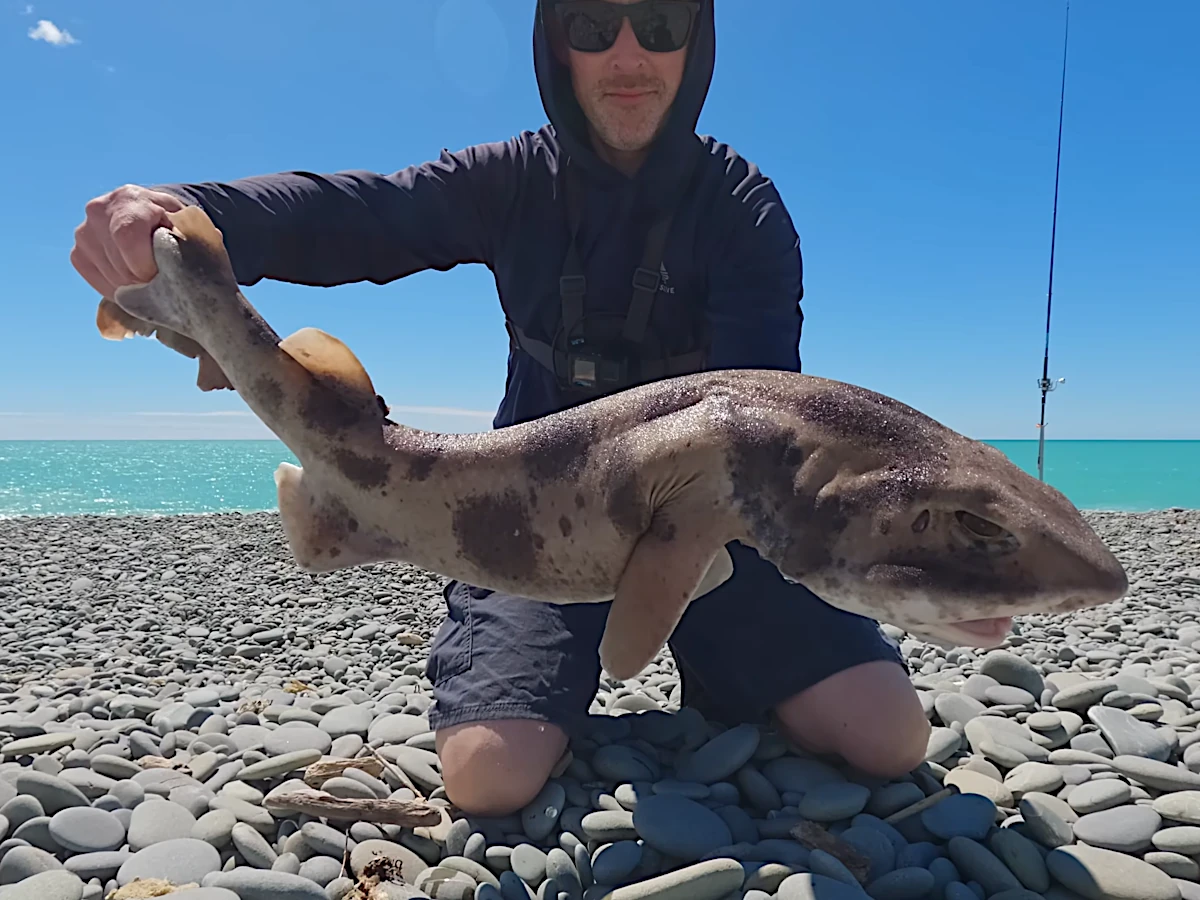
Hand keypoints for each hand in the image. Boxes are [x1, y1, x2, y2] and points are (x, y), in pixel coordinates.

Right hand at [70, 184, 185, 297]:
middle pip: (120, 264)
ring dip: (134, 288)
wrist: (152, 218)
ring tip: (150, 279)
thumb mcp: (188, 226)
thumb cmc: (174, 224)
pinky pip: (96, 281)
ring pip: (110, 277)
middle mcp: (99, 210)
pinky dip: (119, 290)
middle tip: (162, 281)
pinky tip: (134, 283)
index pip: (128, 237)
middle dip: (145, 282)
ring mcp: (84, 232)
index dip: (145, 265)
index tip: (162, 274)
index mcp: (130, 199)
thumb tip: (180, 268)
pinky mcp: (78, 253)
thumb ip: (186, 240)